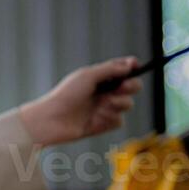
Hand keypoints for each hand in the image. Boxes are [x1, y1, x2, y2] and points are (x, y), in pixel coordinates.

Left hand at [18, 56, 141, 145]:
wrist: (53, 120)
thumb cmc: (66, 95)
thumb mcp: (88, 76)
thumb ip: (110, 69)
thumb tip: (130, 65)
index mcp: (99, 77)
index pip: (122, 69)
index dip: (132, 67)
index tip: (136, 66)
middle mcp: (104, 92)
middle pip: (132, 86)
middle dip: (131, 86)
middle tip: (121, 88)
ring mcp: (105, 109)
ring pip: (127, 104)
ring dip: (117, 104)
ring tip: (101, 105)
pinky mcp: (103, 124)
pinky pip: (119, 121)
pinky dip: (109, 119)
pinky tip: (95, 119)